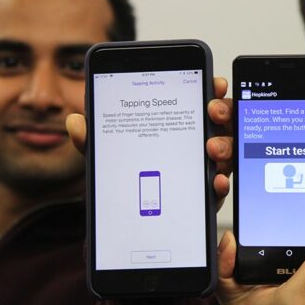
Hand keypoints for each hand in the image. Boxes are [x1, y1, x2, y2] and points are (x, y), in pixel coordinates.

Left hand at [65, 76, 233, 208]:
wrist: (136, 222)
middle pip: (223, 123)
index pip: (200, 101)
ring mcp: (206, 170)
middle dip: (223, 111)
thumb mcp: (110, 158)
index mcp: (179, 127)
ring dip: (224, 146)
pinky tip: (214, 181)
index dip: (211, 89)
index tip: (214, 82)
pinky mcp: (207, 196)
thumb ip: (96, 141)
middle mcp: (198, 144)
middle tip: (213, 111)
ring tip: (211, 149)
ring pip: (228, 152)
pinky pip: (222, 187)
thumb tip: (76, 121)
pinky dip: (221, 183)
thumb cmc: (130, 181)